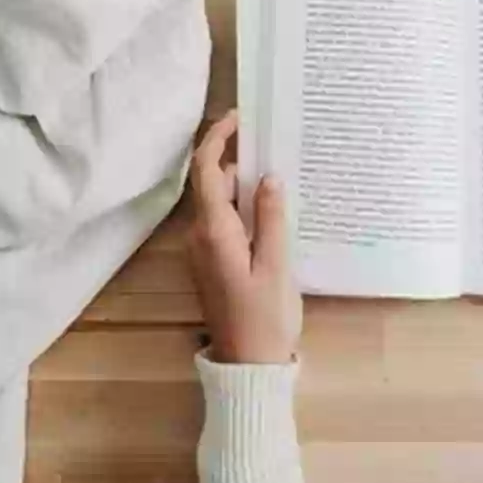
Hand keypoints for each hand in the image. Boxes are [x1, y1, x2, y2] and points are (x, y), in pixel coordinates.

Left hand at [187, 110, 300, 364]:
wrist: (248, 366)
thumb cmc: (265, 318)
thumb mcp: (276, 265)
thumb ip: (271, 217)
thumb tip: (268, 177)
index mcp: (213, 231)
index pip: (206, 171)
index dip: (218, 138)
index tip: (239, 117)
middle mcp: (200, 236)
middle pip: (213, 184)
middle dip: (240, 161)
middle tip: (277, 146)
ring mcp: (203, 250)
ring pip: (220, 204)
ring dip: (245, 187)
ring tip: (283, 176)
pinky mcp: (213, 262)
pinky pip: (225, 223)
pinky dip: (245, 209)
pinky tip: (274, 212)